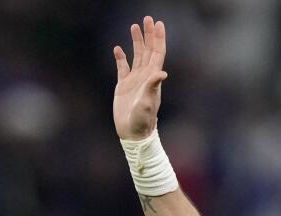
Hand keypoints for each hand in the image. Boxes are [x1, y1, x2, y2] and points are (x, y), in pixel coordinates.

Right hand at [112, 16, 167, 139]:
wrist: (133, 132)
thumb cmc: (142, 121)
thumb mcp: (148, 103)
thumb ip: (153, 87)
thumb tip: (162, 72)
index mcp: (152, 78)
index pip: (157, 53)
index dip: (158, 38)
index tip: (158, 23)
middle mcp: (145, 77)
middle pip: (148, 50)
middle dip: (149, 34)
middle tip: (147, 18)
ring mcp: (134, 80)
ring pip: (136, 56)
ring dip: (136, 41)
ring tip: (134, 26)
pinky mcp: (123, 86)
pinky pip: (122, 67)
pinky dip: (121, 57)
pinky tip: (118, 48)